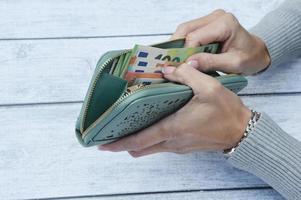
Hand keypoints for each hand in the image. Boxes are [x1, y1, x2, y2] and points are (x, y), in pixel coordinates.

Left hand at [98, 61, 250, 156]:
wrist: (242, 132)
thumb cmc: (227, 112)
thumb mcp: (208, 87)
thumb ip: (186, 75)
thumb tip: (167, 69)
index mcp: (173, 128)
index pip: (139, 140)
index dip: (119, 144)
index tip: (103, 145)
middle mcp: (172, 141)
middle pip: (139, 148)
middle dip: (123, 143)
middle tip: (112, 133)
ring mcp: (177, 146)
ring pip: (149, 148)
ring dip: (136, 141)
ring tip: (128, 126)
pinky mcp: (183, 146)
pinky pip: (160, 145)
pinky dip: (150, 139)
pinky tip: (152, 124)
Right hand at [171, 9, 270, 74]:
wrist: (257, 52)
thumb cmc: (250, 58)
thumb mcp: (234, 64)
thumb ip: (211, 62)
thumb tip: (189, 64)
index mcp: (225, 24)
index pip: (195, 37)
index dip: (184, 52)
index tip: (179, 68)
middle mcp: (216, 17)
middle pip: (186, 29)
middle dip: (176, 47)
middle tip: (170, 63)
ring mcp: (210, 19)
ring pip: (184, 29)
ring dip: (177, 45)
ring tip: (174, 60)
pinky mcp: (207, 24)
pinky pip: (189, 32)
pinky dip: (183, 44)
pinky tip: (181, 55)